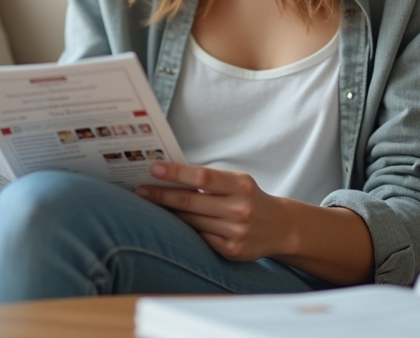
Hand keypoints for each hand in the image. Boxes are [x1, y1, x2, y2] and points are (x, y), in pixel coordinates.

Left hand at [135, 162, 291, 262]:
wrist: (279, 227)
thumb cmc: (249, 197)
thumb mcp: (237, 181)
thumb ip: (209, 180)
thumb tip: (169, 175)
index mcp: (241, 185)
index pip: (202, 178)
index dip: (176, 174)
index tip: (153, 169)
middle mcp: (240, 209)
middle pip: (191, 202)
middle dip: (162, 195)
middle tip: (140, 190)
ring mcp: (236, 233)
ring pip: (191, 222)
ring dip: (169, 214)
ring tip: (149, 206)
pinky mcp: (231, 251)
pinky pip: (199, 239)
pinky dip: (184, 231)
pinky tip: (171, 225)